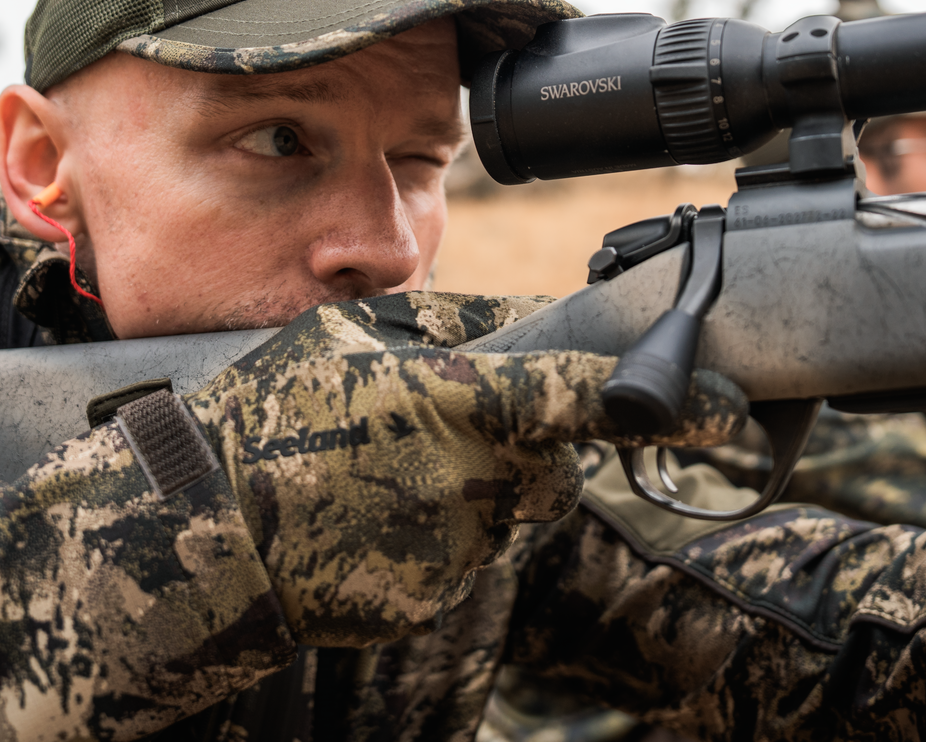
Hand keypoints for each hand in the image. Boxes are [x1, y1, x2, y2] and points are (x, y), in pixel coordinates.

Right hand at [183, 294, 746, 646]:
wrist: (195, 531)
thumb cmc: (268, 413)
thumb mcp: (353, 335)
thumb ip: (456, 329)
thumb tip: (538, 320)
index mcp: (454, 406)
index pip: (583, 401)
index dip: (669, 405)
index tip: (731, 411)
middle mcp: (468, 485)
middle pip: (550, 464)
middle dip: (524, 445)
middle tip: (441, 427)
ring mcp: (450, 556)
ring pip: (505, 514)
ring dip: (473, 490)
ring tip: (382, 472)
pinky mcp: (428, 606)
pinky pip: (461, 561)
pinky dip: (434, 538)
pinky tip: (370, 517)